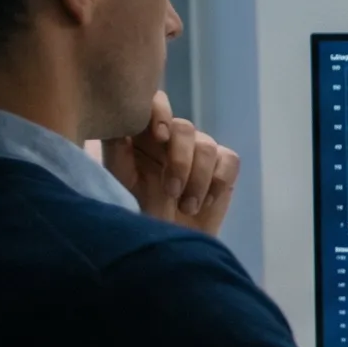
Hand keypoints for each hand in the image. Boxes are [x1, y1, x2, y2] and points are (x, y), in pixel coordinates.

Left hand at [103, 92, 239, 234]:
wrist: (167, 242)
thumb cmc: (138, 212)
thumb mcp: (121, 181)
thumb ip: (119, 150)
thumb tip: (121, 123)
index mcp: (143, 135)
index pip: (155, 104)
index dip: (161, 113)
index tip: (160, 137)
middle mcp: (173, 139)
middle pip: (185, 128)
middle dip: (180, 161)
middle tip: (171, 191)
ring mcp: (199, 152)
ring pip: (208, 146)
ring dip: (198, 180)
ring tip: (186, 207)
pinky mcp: (223, 167)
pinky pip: (229, 161)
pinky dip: (217, 182)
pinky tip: (204, 203)